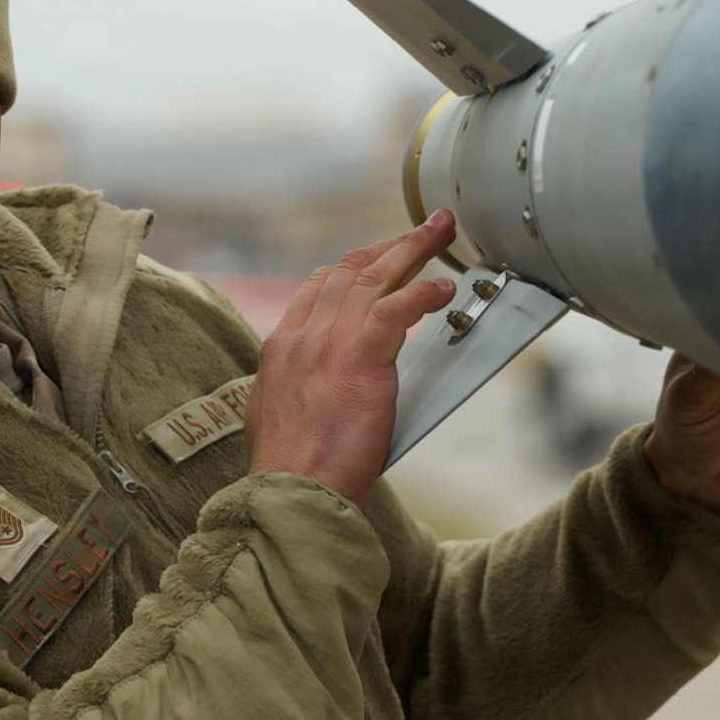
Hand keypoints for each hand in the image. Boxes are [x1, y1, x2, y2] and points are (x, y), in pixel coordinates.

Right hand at [245, 211, 459, 504]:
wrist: (290, 490)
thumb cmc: (291, 472)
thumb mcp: (275, 417)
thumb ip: (295, 390)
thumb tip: (311, 388)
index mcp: (282, 348)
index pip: (317, 288)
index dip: (352, 266)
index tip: (377, 259)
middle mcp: (303, 335)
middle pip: (349, 271)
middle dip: (388, 245)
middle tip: (421, 229)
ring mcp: (330, 342)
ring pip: (374, 277)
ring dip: (413, 249)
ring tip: (441, 231)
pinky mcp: (361, 357)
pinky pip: (398, 307)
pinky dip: (424, 292)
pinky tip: (444, 289)